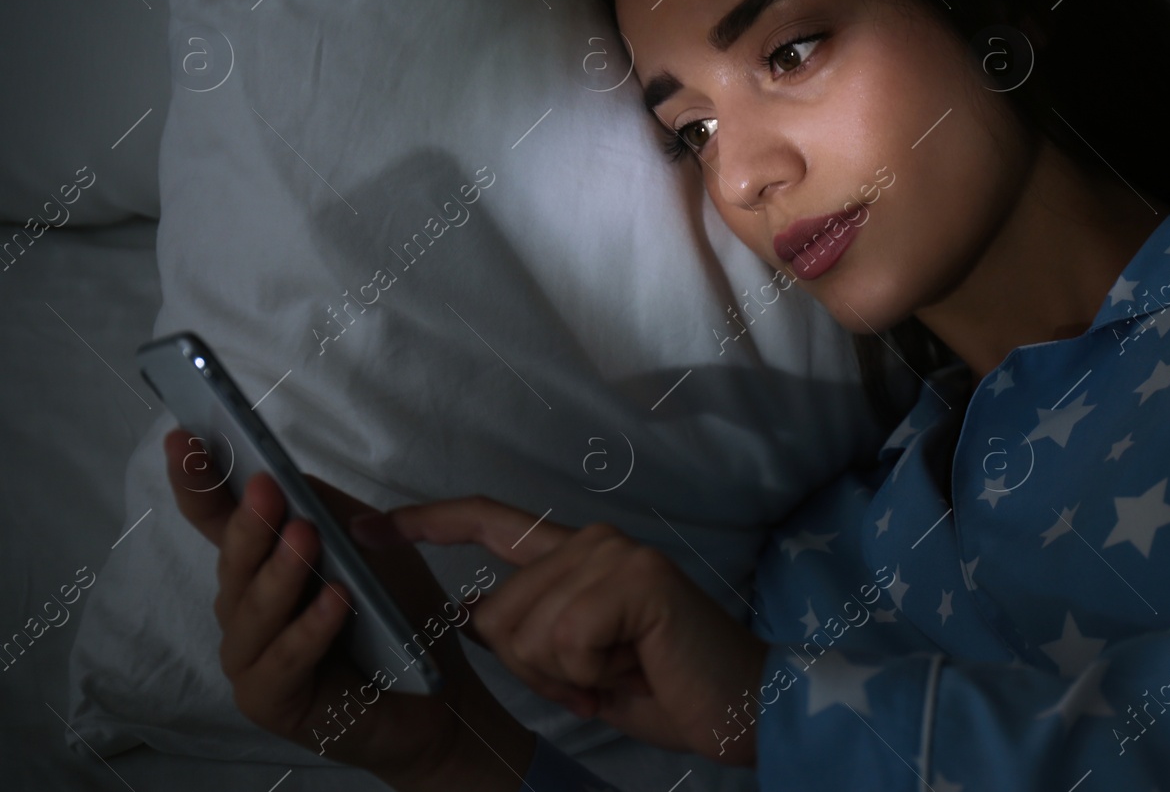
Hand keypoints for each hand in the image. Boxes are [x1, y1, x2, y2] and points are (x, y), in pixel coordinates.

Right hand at [162, 429, 535, 790]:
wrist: (433, 692)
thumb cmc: (395, 614)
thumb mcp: (369, 546)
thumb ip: (327, 513)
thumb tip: (284, 474)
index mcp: (261, 564)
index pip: (217, 518)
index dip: (198, 481)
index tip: (184, 438)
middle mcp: (244, 608)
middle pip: (233, 561)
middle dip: (248, 522)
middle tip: (266, 487)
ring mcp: (251, 657)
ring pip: (252, 610)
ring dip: (280, 572)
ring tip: (305, 537)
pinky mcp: (270, 700)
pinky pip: (284, 660)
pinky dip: (310, 628)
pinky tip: (336, 600)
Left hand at [353, 497, 770, 765]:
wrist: (742, 706)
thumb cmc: (664, 686)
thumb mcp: (576, 661)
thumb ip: (530, 628)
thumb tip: (472, 613)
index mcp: (578, 553)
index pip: (489, 522)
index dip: (426, 523)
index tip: (367, 526)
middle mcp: (593, 540)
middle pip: (497, 613)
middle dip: (536, 670)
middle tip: (598, 679)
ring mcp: (614, 553)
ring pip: (525, 632)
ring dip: (567, 676)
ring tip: (622, 670)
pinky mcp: (634, 578)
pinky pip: (564, 642)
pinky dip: (590, 676)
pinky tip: (634, 666)